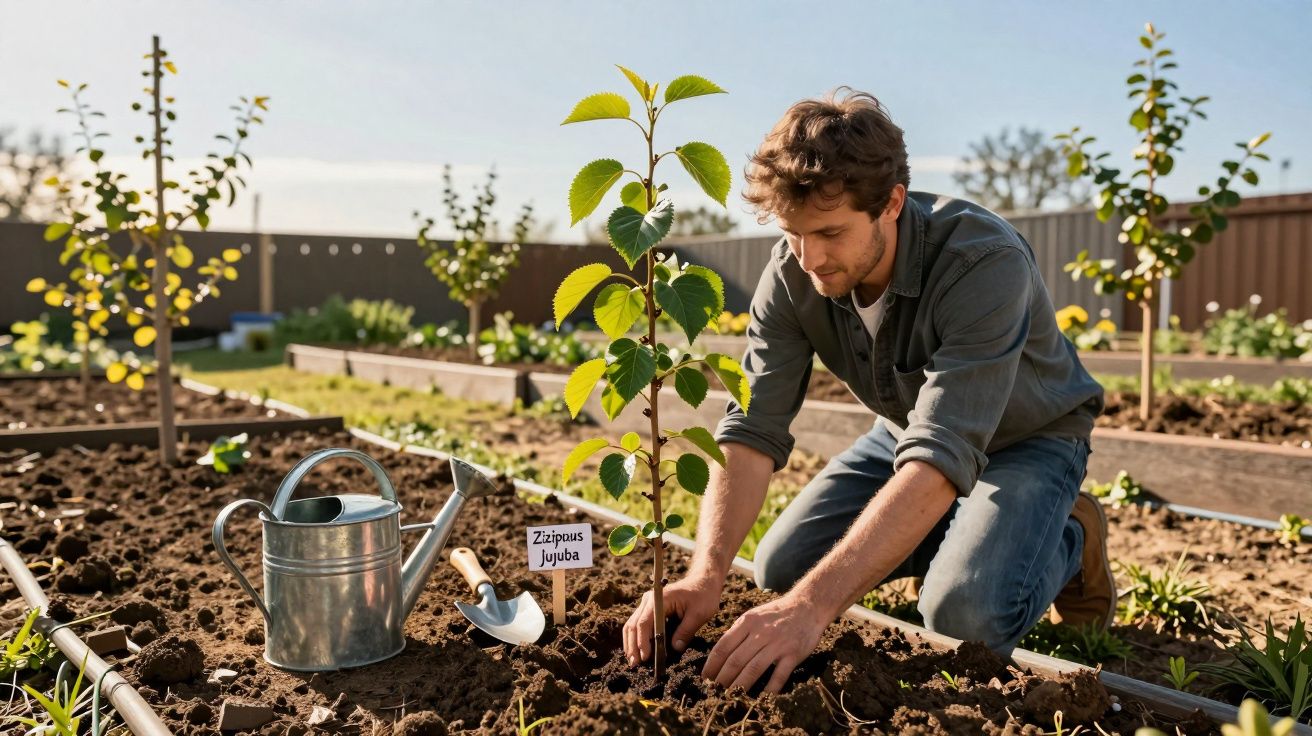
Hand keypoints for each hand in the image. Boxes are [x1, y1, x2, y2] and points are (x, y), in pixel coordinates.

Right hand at [623, 572, 722, 664]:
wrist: (703, 581)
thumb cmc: (703, 595)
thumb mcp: (699, 614)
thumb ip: (686, 631)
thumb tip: (675, 649)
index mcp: (660, 599)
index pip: (644, 622)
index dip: (642, 642)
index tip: (645, 658)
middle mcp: (650, 600)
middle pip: (634, 624)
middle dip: (633, 646)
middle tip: (634, 664)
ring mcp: (648, 603)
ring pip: (632, 624)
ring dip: (631, 643)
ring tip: (633, 661)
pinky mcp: (650, 609)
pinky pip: (638, 624)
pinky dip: (636, 638)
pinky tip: (637, 651)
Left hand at [701, 593, 827, 693]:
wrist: (807, 606)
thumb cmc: (777, 613)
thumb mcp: (754, 615)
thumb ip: (738, 631)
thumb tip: (720, 653)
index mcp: (747, 622)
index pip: (723, 646)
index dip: (712, 664)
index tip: (704, 678)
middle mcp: (761, 633)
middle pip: (735, 660)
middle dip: (722, 679)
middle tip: (714, 692)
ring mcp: (777, 644)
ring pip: (753, 669)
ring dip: (739, 686)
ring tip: (730, 697)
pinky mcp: (792, 654)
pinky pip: (778, 676)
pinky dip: (769, 690)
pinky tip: (760, 699)